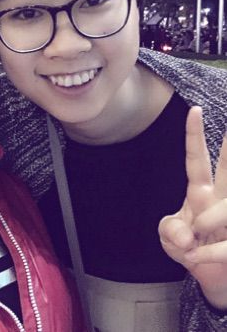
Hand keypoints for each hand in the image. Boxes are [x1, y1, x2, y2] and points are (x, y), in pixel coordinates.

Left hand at [159, 106, 226, 308]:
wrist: (213, 279)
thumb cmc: (190, 249)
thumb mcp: (170, 238)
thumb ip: (169, 231)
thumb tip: (186, 235)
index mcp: (200, 193)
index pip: (198, 160)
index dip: (195, 136)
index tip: (195, 110)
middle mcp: (221, 199)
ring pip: (226, 207)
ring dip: (206, 226)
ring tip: (190, 247)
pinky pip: (226, 245)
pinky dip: (206, 255)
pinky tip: (193, 260)